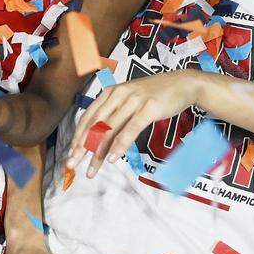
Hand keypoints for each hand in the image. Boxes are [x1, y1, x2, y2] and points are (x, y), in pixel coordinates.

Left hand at [68, 69, 202, 177]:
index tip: (71, 153)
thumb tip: (98, 134)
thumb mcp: (129, 98)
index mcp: (110, 92)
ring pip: (109, 130)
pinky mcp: (148, 109)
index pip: (88, 116)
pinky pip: (130, 130)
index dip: (77, 136)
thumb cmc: (155, 94)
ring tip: (92, 169)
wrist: (183, 83)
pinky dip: (119, 146)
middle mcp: (118, 95)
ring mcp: (133, 101)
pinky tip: (112, 158)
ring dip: (98, 152)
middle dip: (81, 147)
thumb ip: (114, 112)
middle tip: (72, 164)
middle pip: (94, 124)